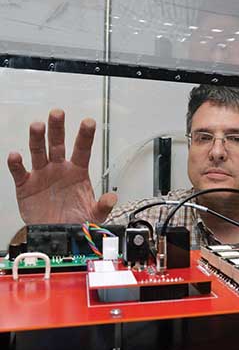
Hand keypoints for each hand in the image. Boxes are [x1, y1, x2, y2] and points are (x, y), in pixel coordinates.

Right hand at [7, 109, 116, 223]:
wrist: (57, 235)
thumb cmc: (76, 221)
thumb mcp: (94, 215)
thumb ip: (102, 206)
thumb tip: (112, 197)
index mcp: (78, 172)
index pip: (82, 149)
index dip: (85, 136)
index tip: (88, 122)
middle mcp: (60, 169)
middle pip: (58, 144)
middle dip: (57, 128)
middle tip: (58, 113)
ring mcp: (42, 175)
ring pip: (38, 152)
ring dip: (37, 139)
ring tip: (37, 126)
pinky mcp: (26, 185)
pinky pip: (20, 172)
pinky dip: (16, 164)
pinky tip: (16, 156)